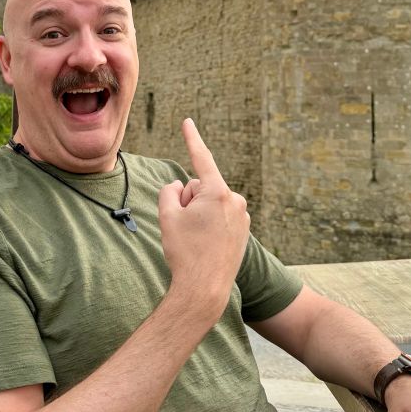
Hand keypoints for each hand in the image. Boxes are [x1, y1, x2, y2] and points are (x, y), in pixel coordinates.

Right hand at [158, 118, 249, 324]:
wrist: (204, 290)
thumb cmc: (185, 252)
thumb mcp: (167, 215)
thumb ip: (170, 191)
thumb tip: (180, 187)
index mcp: (217, 192)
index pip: (201, 158)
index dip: (192, 138)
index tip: (187, 121)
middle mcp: (235, 200)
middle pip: (201, 187)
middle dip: (190, 200)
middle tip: (185, 228)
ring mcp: (242, 216)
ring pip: (211, 203)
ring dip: (200, 214)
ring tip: (196, 241)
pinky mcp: (243, 230)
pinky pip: (220, 217)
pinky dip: (210, 225)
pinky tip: (207, 246)